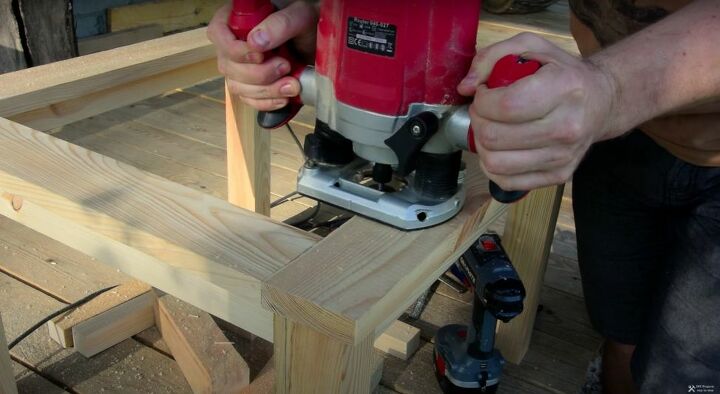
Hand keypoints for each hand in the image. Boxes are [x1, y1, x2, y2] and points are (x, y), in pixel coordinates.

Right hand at [207, 1, 317, 110]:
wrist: (318, 46)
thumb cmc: (307, 24)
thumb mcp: (299, 16)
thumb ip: (279, 24)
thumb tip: (255, 42)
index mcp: (236, 19)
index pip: (218, 34)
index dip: (235, 50)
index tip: (260, 55)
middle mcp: (233, 44)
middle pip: (228, 66)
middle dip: (259, 73)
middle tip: (285, 66)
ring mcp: (240, 68)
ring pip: (238, 87)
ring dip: (266, 91)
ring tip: (292, 85)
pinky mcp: (251, 86)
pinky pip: (250, 101)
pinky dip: (267, 103)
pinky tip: (284, 98)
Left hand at [457, 33, 618, 190]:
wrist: (601, 102)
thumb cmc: (560, 73)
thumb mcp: (530, 46)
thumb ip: (491, 57)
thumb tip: (466, 88)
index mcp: (564, 88)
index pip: (506, 105)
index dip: (482, 100)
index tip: (484, 93)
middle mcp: (567, 126)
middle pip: (495, 136)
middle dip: (478, 121)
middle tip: (484, 111)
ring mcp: (564, 156)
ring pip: (496, 163)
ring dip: (481, 145)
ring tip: (490, 128)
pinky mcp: (558, 175)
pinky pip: (506, 181)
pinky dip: (492, 166)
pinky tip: (498, 148)